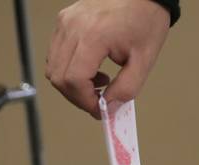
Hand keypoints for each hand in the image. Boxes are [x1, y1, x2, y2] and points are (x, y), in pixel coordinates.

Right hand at [46, 0, 169, 118]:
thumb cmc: (145, 20)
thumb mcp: (144, 61)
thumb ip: (126, 89)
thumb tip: (109, 107)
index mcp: (93, 36)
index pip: (73, 80)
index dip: (85, 101)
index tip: (100, 110)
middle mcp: (73, 27)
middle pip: (58, 77)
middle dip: (77, 97)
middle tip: (98, 102)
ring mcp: (65, 22)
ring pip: (52, 67)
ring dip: (71, 84)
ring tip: (96, 83)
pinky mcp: (64, 20)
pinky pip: (55, 53)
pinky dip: (67, 68)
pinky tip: (90, 68)